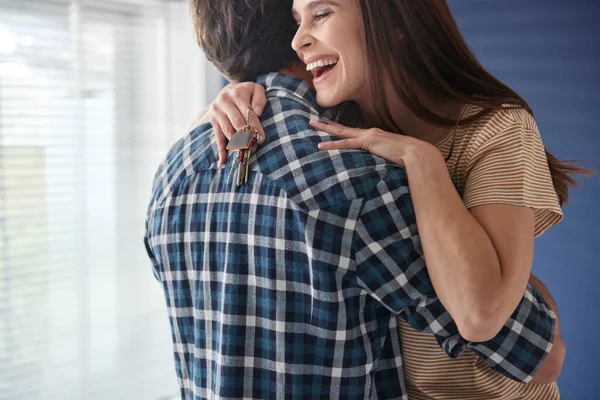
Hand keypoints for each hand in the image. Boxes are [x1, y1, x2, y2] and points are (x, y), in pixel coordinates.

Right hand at [206, 82, 267, 163]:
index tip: (261, 139)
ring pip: (228, 132)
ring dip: (237, 144)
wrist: (229, 91)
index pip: (248, 114)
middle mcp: (224, 102)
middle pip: (237, 124)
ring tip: (246, 151)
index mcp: (237, 93)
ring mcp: (217, 112)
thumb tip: (257, 112)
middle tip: (254, 146)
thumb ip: (260, 98)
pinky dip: (220, 150)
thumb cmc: (247, 92)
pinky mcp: (213, 121)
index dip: (255, 127)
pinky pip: (217, 137)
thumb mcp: (256, 89)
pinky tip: (223, 161)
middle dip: (247, 137)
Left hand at [310, 119, 436, 167]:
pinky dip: (333, 145)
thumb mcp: (391, 157)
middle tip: (312, 120)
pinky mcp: (368, 142)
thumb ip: (382, 158)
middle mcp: (369, 132)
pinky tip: (321, 146)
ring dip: (325, 129)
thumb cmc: (407, 158)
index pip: (353, 131)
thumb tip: (379, 165)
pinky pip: (346, 143)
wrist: (416, 154)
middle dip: (326, 124)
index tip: (328, 124)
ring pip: (341, 131)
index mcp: (374, 136)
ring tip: (311, 125)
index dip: (339, 128)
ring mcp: (368, 135)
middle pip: (343, 128)